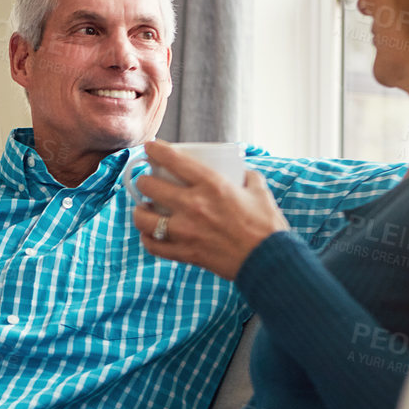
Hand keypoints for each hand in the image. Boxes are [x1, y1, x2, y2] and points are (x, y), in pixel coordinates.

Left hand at [131, 141, 288, 279]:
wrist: (269, 261)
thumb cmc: (267, 225)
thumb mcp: (259, 190)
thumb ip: (246, 176)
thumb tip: (239, 170)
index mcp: (212, 185)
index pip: (174, 160)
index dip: (155, 150)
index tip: (149, 147)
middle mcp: (194, 205)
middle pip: (151, 187)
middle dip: (144, 181)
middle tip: (147, 182)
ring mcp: (187, 231)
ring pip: (145, 219)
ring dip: (139, 211)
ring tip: (143, 209)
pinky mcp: (186, 253)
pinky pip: (154, 246)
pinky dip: (148, 239)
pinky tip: (149, 234)